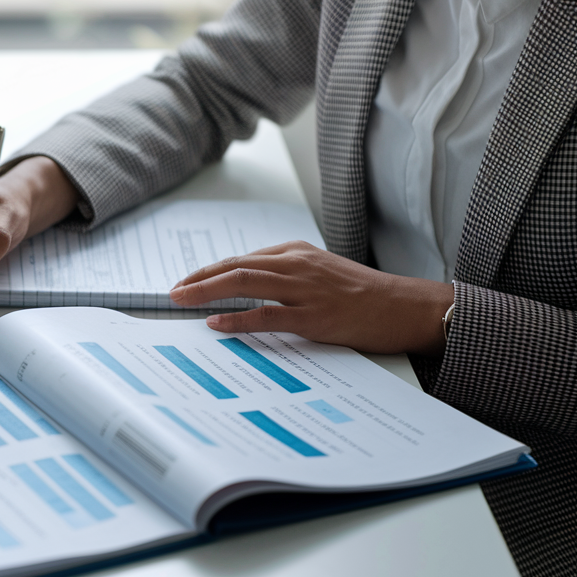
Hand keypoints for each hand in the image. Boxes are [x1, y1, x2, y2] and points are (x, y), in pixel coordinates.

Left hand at [168, 241, 454, 355]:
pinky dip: (236, 318)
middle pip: (235, 266)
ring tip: (182, 301)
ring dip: (206, 292)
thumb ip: (285, 276)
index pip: (241, 260)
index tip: (186, 282)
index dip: (209, 271)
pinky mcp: (313, 316)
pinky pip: (266, 315)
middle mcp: (296, 264)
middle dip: (198, 279)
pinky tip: (216, 323)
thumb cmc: (362, 294)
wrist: (403, 307)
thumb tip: (245, 289)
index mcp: (295, 253)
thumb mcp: (319, 272)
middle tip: (173, 291)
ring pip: (244, 283)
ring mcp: (304, 289)